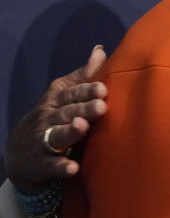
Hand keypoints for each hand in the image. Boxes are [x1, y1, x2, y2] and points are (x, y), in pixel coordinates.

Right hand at [3, 45, 108, 192]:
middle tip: (100, 106)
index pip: (71, 93)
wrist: (19, 153)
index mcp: (55, 100)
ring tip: (82, 127)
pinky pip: (51, 165)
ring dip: (70, 132)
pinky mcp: (41, 164)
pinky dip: (61, 166)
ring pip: (57, 135)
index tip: (102, 88)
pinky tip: (73, 167)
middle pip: (66, 113)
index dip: (86, 91)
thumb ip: (83, 75)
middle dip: (83, 109)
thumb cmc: (51, 116)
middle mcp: (47, 119)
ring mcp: (42, 141)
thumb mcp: (62, 94)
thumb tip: (100, 50)